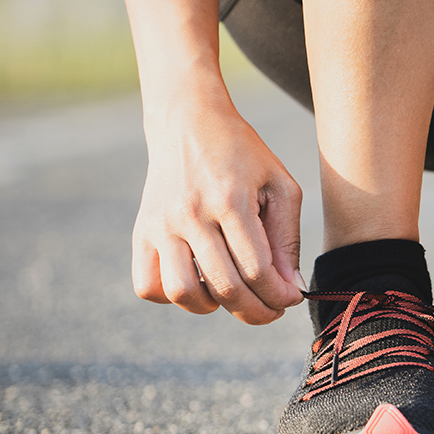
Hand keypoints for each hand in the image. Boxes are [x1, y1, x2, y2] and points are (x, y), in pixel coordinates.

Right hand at [132, 85, 304, 323]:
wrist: (188, 122)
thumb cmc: (243, 155)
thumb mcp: (279, 185)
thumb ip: (287, 238)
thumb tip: (290, 288)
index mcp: (229, 199)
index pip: (256, 268)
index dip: (279, 294)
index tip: (292, 298)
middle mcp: (189, 214)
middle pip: (224, 286)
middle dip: (256, 310)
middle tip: (271, 310)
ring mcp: (160, 225)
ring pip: (182, 293)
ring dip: (214, 307)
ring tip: (234, 294)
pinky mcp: (141, 232)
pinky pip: (148, 285)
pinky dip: (174, 296)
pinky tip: (200, 282)